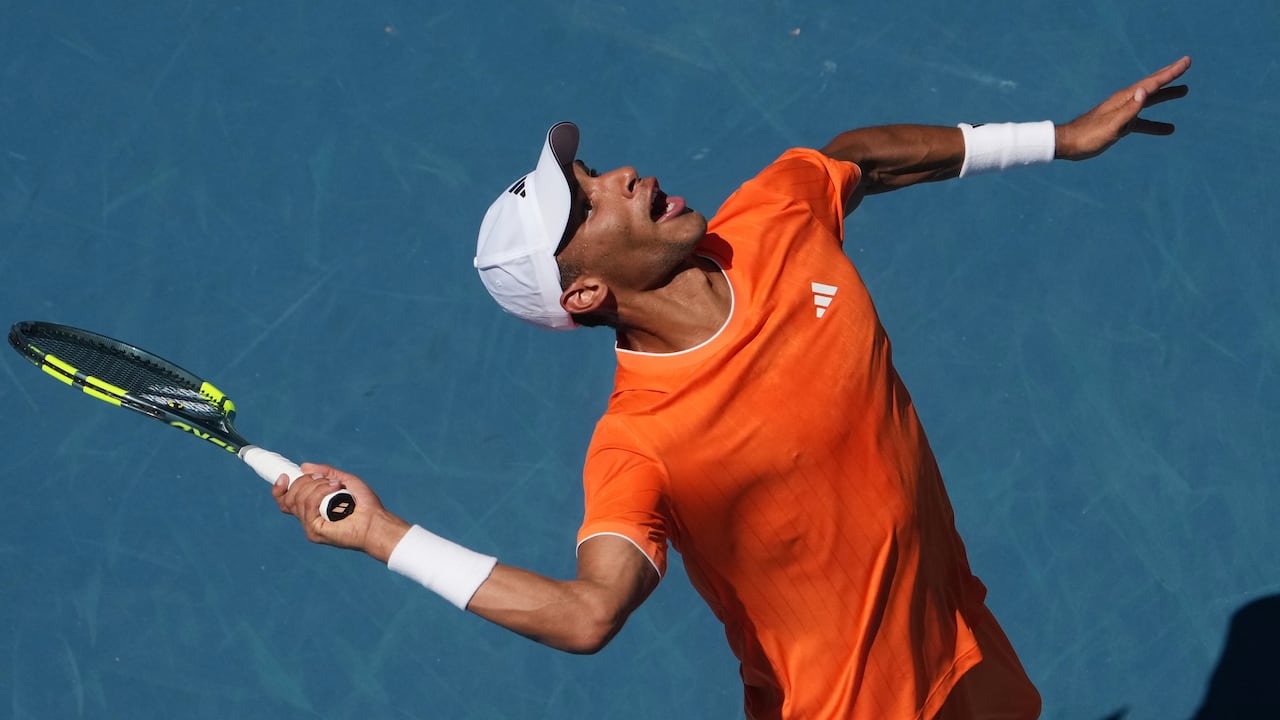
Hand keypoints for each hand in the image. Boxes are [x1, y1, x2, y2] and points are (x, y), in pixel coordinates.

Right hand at [272, 463, 409, 561]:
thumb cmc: (364, 504)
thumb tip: (304, 467)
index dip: (280, 489)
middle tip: (324, 479)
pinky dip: (321, 493)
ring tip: (336, 485)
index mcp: (312, 508)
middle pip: (289, 498)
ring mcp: (310, 526)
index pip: (285, 501)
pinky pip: (308, 506)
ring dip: (317, 487)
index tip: (285, 476)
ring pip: (298, 499)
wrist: (376, 520)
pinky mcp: (314, 531)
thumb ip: (325, 473)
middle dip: (304, 482)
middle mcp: (308, 518)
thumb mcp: (344, 480)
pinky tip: (336, 489)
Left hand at [1056, 56, 1190, 160]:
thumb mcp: (1112, 125)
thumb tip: (1145, 90)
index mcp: (1125, 99)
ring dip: (1166, 96)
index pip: (1153, 83)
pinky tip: (1168, 129)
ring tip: (1184, 91)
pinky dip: (1156, 123)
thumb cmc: (1088, 135)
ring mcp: (1122, 113)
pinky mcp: (1119, 125)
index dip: (1171, 72)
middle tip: (1186, 64)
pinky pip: (1142, 121)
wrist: (1067, 144)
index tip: (1187, 61)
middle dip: (1170, 75)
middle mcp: (1125, 102)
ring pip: (1149, 101)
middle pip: (1152, 85)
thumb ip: (1129, 109)